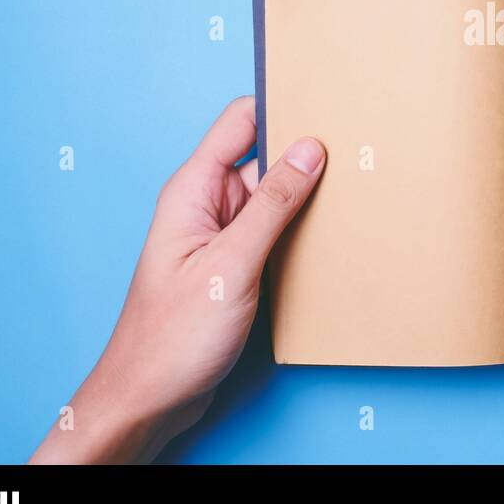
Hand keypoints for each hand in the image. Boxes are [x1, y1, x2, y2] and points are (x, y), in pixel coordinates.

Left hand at [30, 97, 325, 462]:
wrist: (148, 401)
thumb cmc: (170, 339)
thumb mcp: (231, 265)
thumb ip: (272, 205)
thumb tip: (309, 150)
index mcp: (194, 190)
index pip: (241, 121)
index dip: (282, 105)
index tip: (326, 102)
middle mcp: (208, 206)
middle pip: (266, 159)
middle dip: (307, 156)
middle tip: (355, 155)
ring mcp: (222, 235)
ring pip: (275, 198)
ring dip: (308, 200)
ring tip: (352, 198)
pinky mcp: (236, 264)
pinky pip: (275, 233)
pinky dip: (301, 233)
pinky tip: (330, 241)